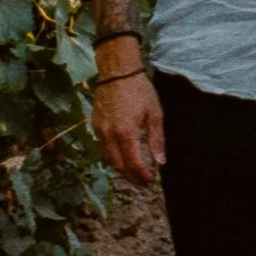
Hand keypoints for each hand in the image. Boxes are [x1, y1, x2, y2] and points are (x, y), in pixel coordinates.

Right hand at [92, 71, 165, 186]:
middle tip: (143, 182)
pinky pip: (103, 149)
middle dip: (131, 177)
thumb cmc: (139, 90)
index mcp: (126, 133)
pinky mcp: (95, 126)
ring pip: (108, 159)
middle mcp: (109, 135)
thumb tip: (160, 162)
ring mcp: (100, 131)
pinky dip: (113, 158)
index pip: (133, 164)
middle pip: (119, 166)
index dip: (142, 176)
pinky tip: (123, 157)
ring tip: (134, 173)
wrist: (117, 72)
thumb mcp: (154, 113)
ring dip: (121, 169)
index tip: (151, 181)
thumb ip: (157, 140)